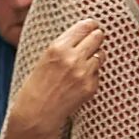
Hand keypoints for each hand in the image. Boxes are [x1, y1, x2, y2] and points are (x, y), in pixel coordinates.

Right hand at [10, 18, 103, 137]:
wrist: (37, 113)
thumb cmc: (37, 84)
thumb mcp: (46, 58)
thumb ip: (65, 46)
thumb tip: (86, 32)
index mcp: (58, 47)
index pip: (84, 26)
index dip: (90, 25)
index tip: (92, 25)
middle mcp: (73, 58)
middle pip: (98, 36)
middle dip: (96, 37)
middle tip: (94, 40)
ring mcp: (84, 73)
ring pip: (102, 54)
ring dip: (96, 56)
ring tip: (84, 63)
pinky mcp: (91, 87)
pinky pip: (98, 73)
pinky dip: (92, 74)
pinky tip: (79, 80)